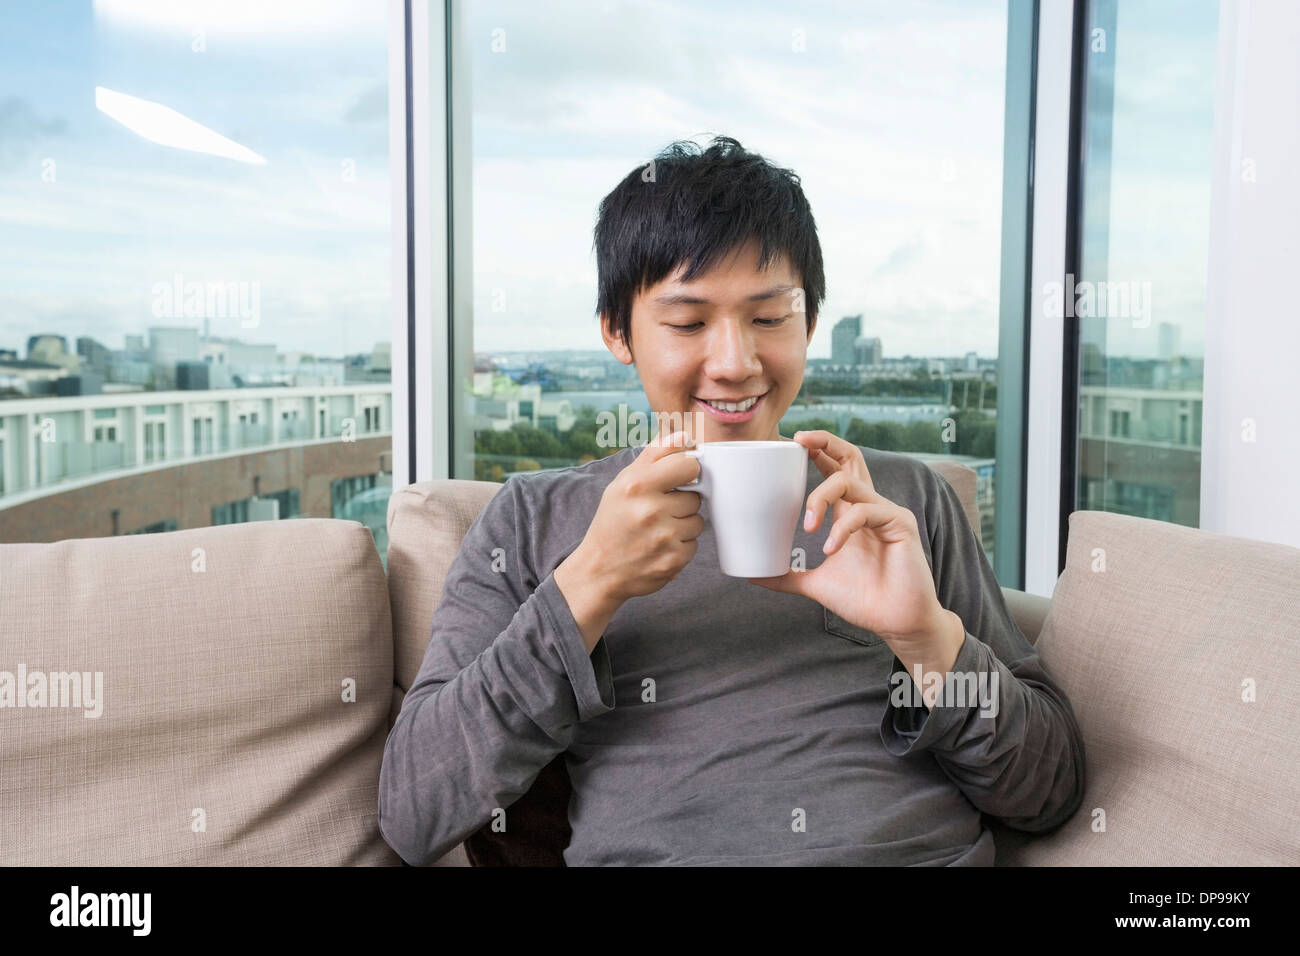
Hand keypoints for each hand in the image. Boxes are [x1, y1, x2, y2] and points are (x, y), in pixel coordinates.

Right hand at [559, 430, 705, 609]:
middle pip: (695, 496)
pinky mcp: (673, 560)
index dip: (686, 472)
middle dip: (680, 503)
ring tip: (658, 531)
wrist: (599, 571)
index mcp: (637, 485)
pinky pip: (694, 544)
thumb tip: (684, 436)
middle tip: (657, 512)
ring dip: (683, 525)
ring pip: (698, 521)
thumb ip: (654, 455)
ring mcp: (664, 538)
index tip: (676, 480)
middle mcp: (650, 510)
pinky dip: (681, 546)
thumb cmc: (612, 522)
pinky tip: (660, 547)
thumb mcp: (622, 483)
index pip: (688, 465)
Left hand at [748, 430, 958, 652]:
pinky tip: (832, 550)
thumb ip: (787, 576)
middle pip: (851, 456)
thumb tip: (754, 575)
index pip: (836, 468)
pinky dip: (842, 527)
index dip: (817, 450)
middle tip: (798, 440)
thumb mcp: (815, 584)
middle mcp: (869, 505)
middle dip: (824, 441)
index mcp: (851, 513)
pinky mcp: (900, 523)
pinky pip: (864, 511)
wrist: (896, 623)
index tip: (791, 443)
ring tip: (808, 526)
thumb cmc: (864, 600)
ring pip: (849, 481)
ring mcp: (886, 512)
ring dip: (820, 496)